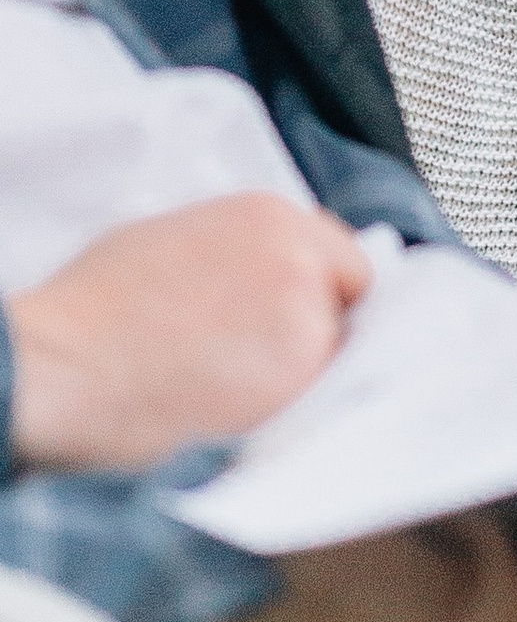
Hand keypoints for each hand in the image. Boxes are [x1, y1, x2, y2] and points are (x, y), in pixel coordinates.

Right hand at [3, 195, 376, 471]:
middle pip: (345, 295)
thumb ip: (235, 252)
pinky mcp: (299, 364)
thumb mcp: (171, 241)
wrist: (65, 364)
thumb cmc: (94, 310)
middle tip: (266, 358)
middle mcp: (297, 251)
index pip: (334, 252)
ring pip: (332, 348)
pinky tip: (235, 406)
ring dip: (300, 369)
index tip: (292, 315)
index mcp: (266, 215)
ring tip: (233, 386)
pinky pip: (314, 391)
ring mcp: (304, 307)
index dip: (316, 289)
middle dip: (318, 324)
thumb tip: (250, 275)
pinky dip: (288, 404)